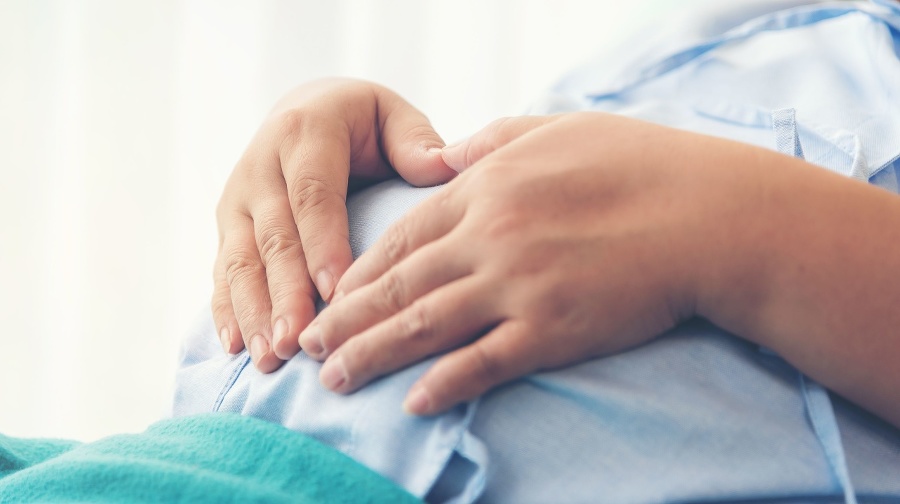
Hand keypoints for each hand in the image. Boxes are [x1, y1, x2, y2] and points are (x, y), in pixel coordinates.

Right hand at [213, 78, 456, 371]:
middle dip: (285, 294)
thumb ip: (414, 141)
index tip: (338, 294)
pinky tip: (238, 348)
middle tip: (298, 343)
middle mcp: (260, 165)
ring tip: (270, 359)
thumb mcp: (391, 116)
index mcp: (304, 132)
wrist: (302, 111)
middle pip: (274, 237)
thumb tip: (444, 166)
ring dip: (254, 312)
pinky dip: (227, 311)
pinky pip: (223, 271)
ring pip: (241, 261)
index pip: (313, 194)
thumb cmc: (363, 124)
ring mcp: (237, 199)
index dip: (323, 244)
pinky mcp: (227, 227)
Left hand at [298, 112, 768, 413]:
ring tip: (336, 379)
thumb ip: (491, 140)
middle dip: (346, 319)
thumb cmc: (639, 162)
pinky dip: (445, 383)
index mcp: (486, 187)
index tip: (331, 293)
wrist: (709, 214)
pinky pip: (484, 363)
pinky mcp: (552, 330)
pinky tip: (415, 401)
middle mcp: (489, 238)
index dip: (360, 270)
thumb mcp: (557, 127)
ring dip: (373, 355)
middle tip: (307, 346)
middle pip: (398, 286)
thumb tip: (443, 153)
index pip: (403, 235)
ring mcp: (517, 286)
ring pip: (425, 327)